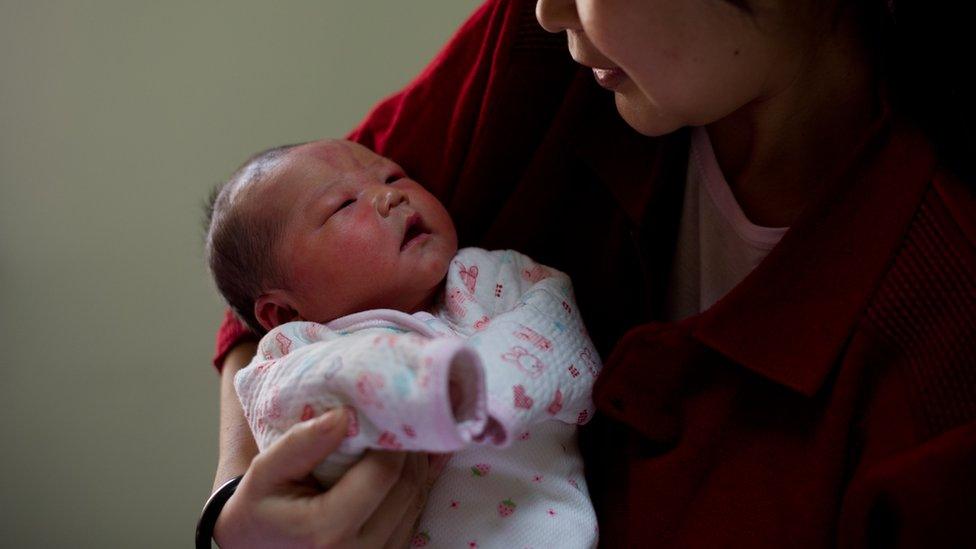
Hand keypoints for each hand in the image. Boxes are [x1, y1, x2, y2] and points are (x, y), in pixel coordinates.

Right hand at [213, 408, 436, 547]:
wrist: (258, 545)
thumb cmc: (261, 506)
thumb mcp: (265, 470)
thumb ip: (301, 442)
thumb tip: (344, 415)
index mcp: (327, 531)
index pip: (384, 474)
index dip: (391, 439)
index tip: (384, 412)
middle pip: (407, 486)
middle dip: (407, 448)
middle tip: (395, 419)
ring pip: (417, 499)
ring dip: (414, 465)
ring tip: (397, 438)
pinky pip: (414, 513)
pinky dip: (412, 484)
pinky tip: (400, 462)